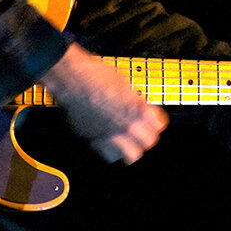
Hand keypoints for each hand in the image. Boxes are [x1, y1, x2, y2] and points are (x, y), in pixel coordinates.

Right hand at [41, 43, 166, 163]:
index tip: (152, 120)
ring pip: (132, 156)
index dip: (155, 121)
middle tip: (141, 130)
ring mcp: (111, 134)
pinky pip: (110, 154)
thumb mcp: (124, 82)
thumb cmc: (95, 74)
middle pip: (148, 143)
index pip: (159, 126)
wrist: (72, 78)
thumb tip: (137, 106)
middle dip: (146, 136)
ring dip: (131, 148)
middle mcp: (127, 125)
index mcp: (138, 109)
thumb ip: (134, 100)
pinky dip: (112, 150)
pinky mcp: (94, 139)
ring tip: (127, 140)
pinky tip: (110, 140)